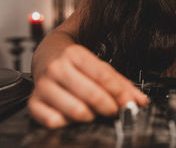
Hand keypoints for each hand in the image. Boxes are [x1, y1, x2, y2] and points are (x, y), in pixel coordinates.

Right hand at [28, 44, 147, 127]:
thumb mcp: (99, 66)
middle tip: (114, 111)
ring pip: (75, 110)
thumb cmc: (76, 63)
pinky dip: (68, 123)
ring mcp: (43, 85)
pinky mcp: (33, 102)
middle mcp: (57, 68)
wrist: (47, 55)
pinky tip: (73, 116)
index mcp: (75, 54)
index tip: (129, 103)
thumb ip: (120, 83)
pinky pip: (53, 121)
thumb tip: (140, 101)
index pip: (104, 77)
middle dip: (109, 107)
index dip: (120, 93)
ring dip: (91, 116)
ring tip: (95, 113)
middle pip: (92, 94)